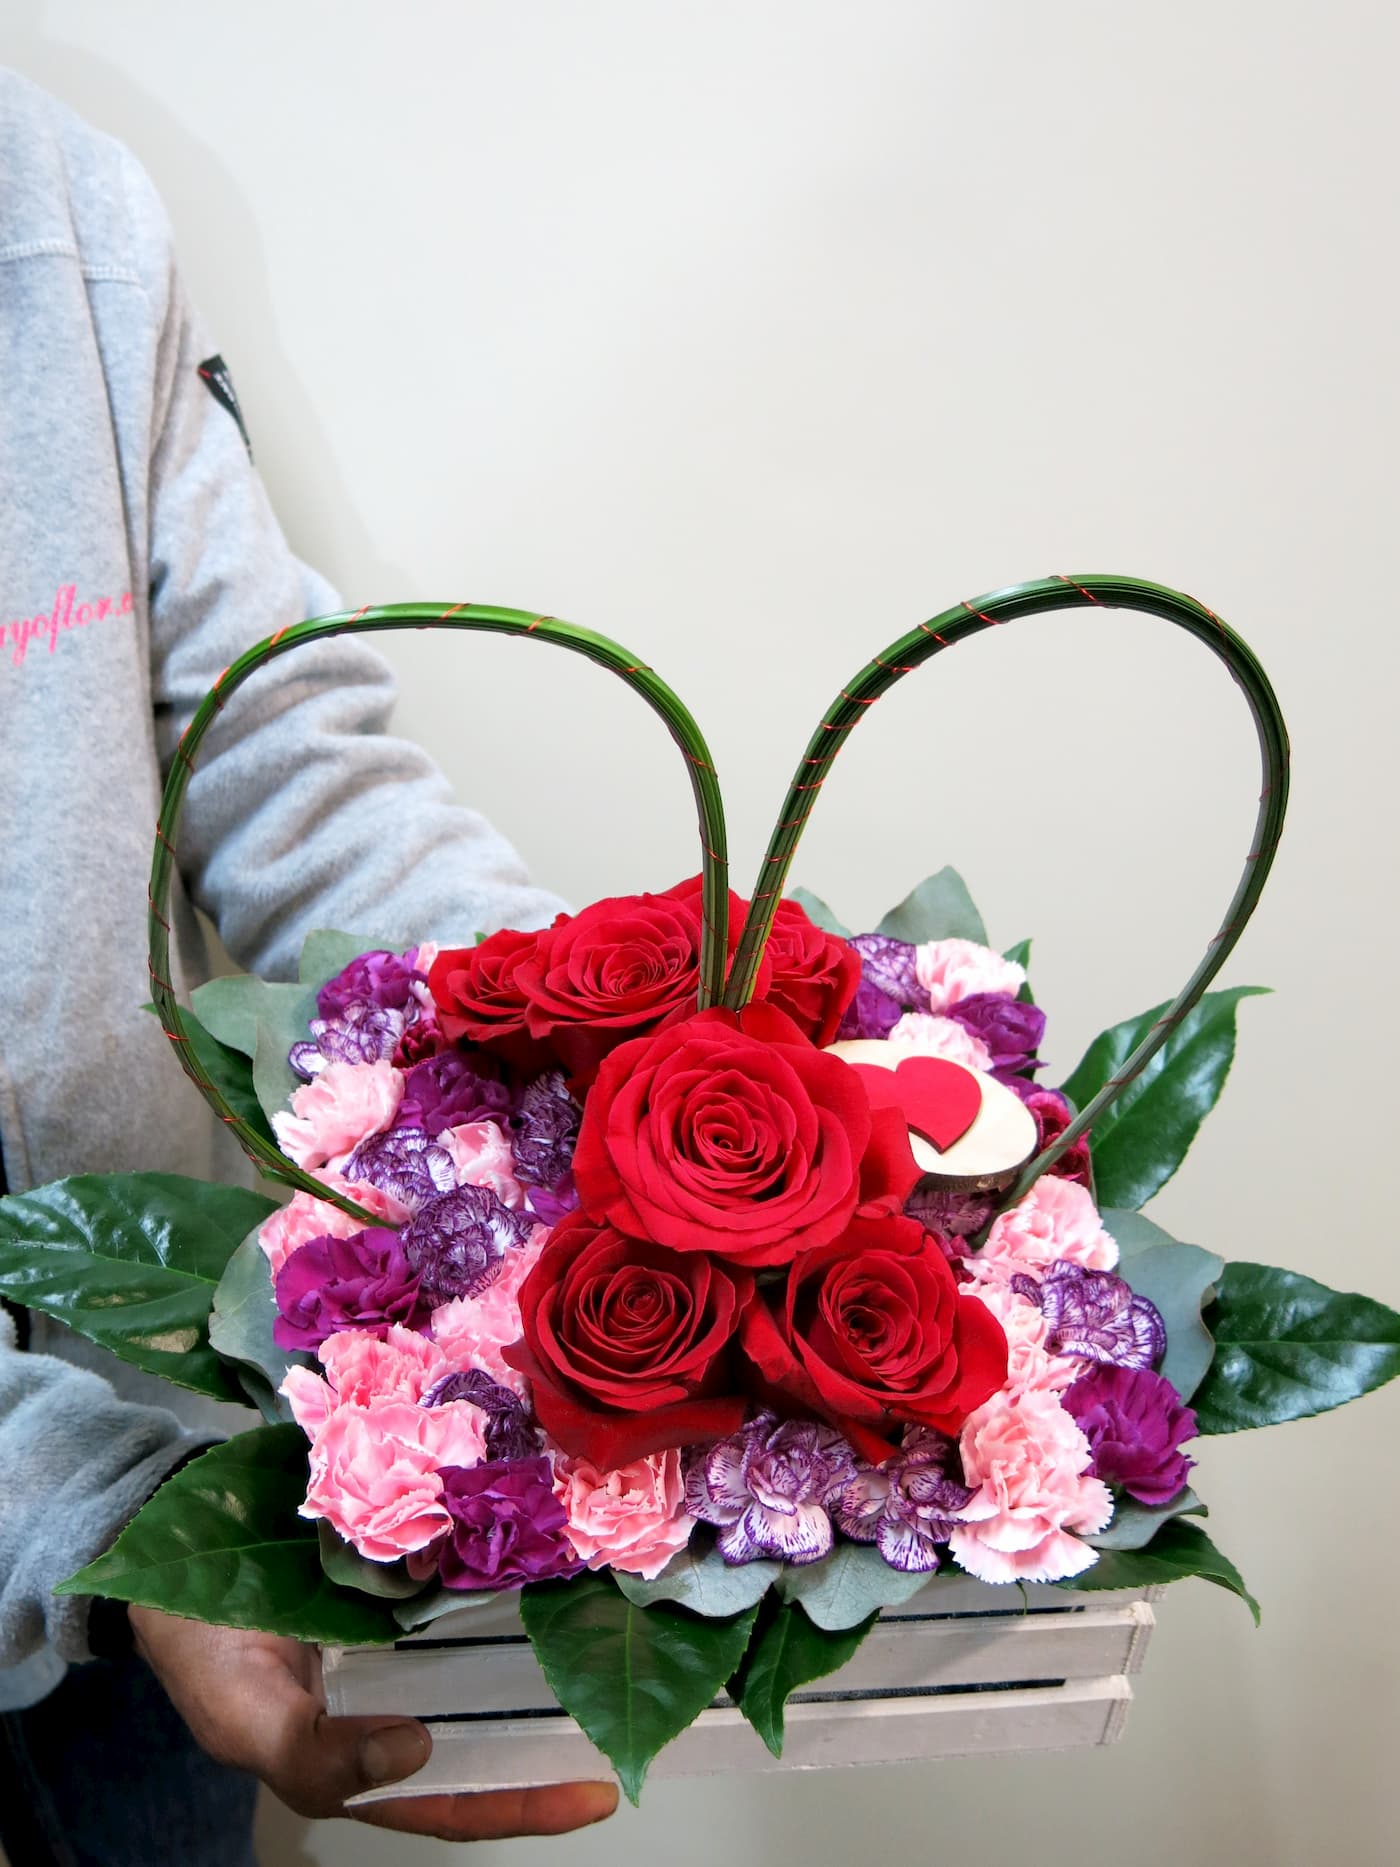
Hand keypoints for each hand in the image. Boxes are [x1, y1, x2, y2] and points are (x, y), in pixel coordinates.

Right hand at [128, 1606, 618, 1840]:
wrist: (166, 1553)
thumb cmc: (203, 1651)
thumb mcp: (245, 1723)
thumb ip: (322, 1760)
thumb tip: (417, 1754)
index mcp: (361, 1758)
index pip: (458, 1797)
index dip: (526, 1804)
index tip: (598, 1794)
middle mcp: (396, 1699)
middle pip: (488, 1729)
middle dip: (554, 1730)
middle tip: (628, 1714)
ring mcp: (403, 1639)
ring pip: (486, 1658)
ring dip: (540, 1652)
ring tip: (607, 1639)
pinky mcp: (400, 1578)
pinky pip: (460, 1589)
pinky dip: (498, 1580)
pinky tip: (543, 1565)